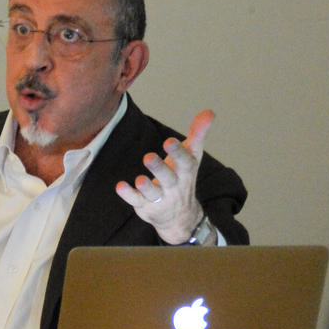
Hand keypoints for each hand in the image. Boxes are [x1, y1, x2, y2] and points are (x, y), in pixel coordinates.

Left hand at [115, 110, 213, 243]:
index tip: (169, 141)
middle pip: (168, 178)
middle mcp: (174, 186)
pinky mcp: (145, 206)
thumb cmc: (183, 179)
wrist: (180, 217)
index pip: (185, 163)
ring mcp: (160, 198)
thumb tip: (209, 112)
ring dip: (146, 186)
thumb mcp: (192, 157)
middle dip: (159, 169)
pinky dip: (128, 195)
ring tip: (140, 180)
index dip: (178, 152)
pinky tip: (119, 186)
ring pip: (153, 193)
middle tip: (148, 157)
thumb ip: (198, 134)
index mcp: (185, 173)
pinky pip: (136, 201)